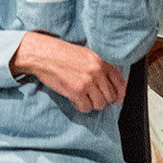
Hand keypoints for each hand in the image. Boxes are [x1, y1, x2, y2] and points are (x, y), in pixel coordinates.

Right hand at [9, 31, 123, 113]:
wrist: (43, 54)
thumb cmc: (62, 54)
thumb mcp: (86, 55)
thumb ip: (99, 67)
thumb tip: (112, 85)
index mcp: (101, 61)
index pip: (120, 82)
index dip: (119, 93)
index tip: (117, 99)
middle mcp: (97, 72)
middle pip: (111, 96)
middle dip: (102, 99)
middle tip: (92, 96)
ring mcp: (87, 82)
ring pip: (100, 104)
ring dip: (91, 103)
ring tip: (81, 97)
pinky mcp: (76, 92)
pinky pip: (86, 108)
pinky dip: (80, 106)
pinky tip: (74, 99)